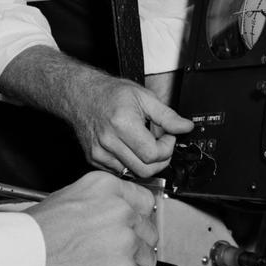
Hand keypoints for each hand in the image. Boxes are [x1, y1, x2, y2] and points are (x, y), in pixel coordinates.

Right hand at [28, 172, 158, 265]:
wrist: (24, 259)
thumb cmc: (38, 231)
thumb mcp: (70, 197)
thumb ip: (103, 202)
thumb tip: (122, 212)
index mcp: (107, 187)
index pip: (144, 200)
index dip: (137, 217)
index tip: (132, 227)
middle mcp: (121, 210)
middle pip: (148, 229)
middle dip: (135, 242)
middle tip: (110, 250)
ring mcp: (126, 240)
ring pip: (146, 256)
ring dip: (130, 263)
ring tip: (102, 265)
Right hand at [69, 70, 192, 177]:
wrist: (81, 95)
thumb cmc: (110, 93)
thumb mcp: (143, 96)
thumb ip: (167, 115)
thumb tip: (185, 127)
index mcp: (122, 123)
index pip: (153, 154)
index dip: (167, 147)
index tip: (168, 136)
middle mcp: (109, 141)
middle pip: (145, 170)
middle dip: (160, 159)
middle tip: (161, 143)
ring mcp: (99, 153)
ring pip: (133, 173)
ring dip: (145, 162)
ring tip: (143, 142)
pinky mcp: (94, 159)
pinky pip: (120, 171)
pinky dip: (130, 162)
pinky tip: (129, 147)